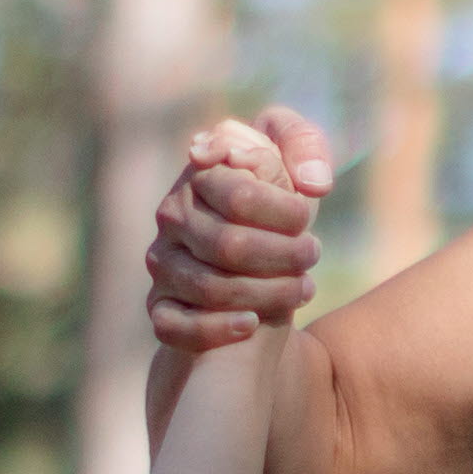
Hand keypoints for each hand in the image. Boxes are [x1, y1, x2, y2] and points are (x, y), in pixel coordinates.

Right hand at [143, 111, 332, 353]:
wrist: (252, 266)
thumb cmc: (274, 207)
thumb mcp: (292, 166)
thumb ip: (303, 145)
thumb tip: (312, 183)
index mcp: (199, 175)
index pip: (241, 197)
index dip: (285, 213)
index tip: (307, 219)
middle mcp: (172, 216)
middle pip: (229, 246)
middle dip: (283, 255)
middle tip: (311, 254)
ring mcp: (163, 263)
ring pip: (210, 288)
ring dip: (267, 294)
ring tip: (303, 289)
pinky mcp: (160, 307)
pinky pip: (175, 326)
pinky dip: (216, 328)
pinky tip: (252, 324)